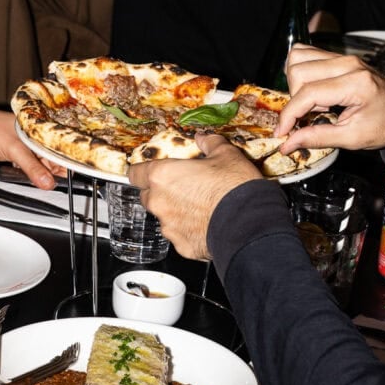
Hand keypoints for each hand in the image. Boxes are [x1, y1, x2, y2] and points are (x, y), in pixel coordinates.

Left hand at [0, 106, 62, 188]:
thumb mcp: (14, 149)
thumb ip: (32, 167)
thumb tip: (49, 183)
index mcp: (43, 130)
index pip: (62, 150)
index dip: (65, 165)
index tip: (63, 181)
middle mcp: (39, 138)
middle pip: (54, 160)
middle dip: (52, 173)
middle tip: (47, 184)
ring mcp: (30, 147)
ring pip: (42, 165)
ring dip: (40, 174)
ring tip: (35, 179)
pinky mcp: (21, 154)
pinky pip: (31, 166)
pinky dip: (30, 173)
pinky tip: (26, 175)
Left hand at [129, 134, 260, 260]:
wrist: (249, 222)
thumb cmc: (233, 186)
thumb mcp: (226, 155)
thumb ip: (210, 143)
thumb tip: (204, 138)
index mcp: (163, 176)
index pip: (135, 173)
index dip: (142, 171)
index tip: (149, 171)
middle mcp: (160, 202)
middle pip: (148, 196)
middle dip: (160, 192)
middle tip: (183, 187)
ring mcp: (169, 227)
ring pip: (164, 218)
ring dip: (175, 212)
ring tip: (199, 207)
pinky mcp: (182, 246)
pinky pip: (180, 236)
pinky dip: (189, 231)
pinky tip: (206, 224)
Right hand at [272, 44, 384, 152]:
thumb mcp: (353, 138)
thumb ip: (317, 138)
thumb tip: (288, 143)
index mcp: (355, 84)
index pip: (308, 93)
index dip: (289, 115)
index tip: (281, 133)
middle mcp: (348, 64)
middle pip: (298, 71)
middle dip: (294, 99)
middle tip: (307, 117)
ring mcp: (344, 57)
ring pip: (299, 57)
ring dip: (296, 82)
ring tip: (312, 103)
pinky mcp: (341, 57)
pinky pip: (308, 54)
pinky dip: (302, 73)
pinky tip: (315, 92)